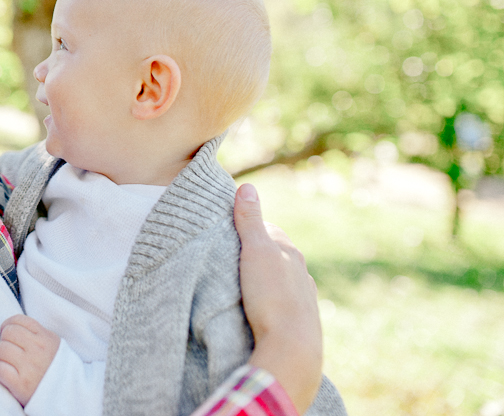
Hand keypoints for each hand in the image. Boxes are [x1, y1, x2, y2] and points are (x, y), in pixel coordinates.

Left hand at [0, 314, 60, 404]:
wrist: (67, 394)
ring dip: (2, 356)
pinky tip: (8, 374)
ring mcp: (29, 367)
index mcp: (45, 338)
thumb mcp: (53, 344)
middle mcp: (38, 350)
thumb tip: (12, 326)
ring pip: (1, 349)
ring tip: (10, 363)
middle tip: (10, 350)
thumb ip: (36, 333)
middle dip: (5, 340)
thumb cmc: (55, 368)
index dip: (9, 325)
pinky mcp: (21, 384)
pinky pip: (0, 368)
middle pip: (8, 332)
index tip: (8, 333)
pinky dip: (0, 371)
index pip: (19, 320)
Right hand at [233, 183, 322, 413]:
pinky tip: (261, 310)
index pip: (269, 230)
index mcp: (291, 253)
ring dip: (266, 280)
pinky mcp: (301, 321)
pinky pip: (284, 303)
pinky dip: (272, 301)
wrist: (293, 348)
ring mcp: (304, 297)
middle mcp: (302, 272)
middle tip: (231, 260)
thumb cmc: (271, 296)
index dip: (250, 229)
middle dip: (257, 255)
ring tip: (243, 287)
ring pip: (282, 280)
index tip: (230, 232)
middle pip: (276, 255)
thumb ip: (250, 220)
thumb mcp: (255, 251)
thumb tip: (246, 186)